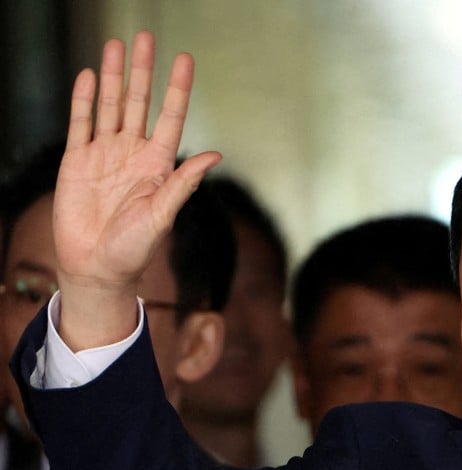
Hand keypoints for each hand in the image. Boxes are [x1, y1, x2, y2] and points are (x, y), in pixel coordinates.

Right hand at [53, 31, 220, 348]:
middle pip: (139, 102)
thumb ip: (183, 183)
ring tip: (116, 45)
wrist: (97, 269)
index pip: (170, 117)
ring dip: (113, 76)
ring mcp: (104, 155)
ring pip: (110, 106)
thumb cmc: (135, 249)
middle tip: (146, 37)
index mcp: (158, 165)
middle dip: (142, 71)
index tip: (185, 59)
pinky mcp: (76, 162)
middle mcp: (132, 154)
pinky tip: (89, 76)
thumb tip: (214, 155)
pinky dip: (84, 100)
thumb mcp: (162, 216)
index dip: (178, 89)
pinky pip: (80, 124)